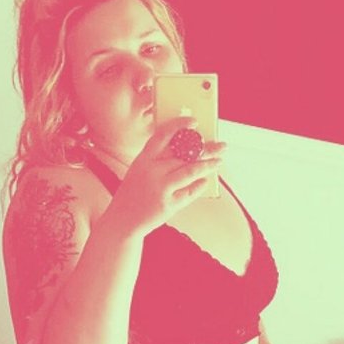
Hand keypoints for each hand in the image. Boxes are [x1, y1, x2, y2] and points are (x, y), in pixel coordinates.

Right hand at [108, 116, 225, 237]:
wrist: (122, 221)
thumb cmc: (134, 194)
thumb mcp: (139, 171)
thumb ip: (158, 160)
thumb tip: (187, 151)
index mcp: (143, 159)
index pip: (162, 135)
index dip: (179, 126)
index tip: (194, 122)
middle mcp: (152, 171)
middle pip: (184, 154)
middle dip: (206, 149)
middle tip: (221, 146)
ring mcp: (160, 188)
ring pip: (190, 171)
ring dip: (208, 166)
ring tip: (218, 161)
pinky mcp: (168, 205)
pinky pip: (189, 193)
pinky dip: (199, 186)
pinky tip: (205, 182)